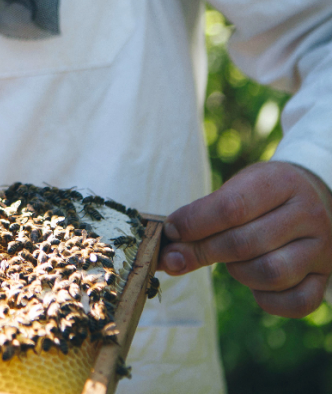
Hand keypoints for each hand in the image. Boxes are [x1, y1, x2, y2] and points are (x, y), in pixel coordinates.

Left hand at [159, 161, 331, 317]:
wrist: (312, 195)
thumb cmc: (260, 194)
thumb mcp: (233, 190)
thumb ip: (201, 220)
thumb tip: (169, 258)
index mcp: (280, 182)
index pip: (231, 207)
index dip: (194, 224)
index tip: (171, 232)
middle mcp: (308, 214)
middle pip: (246, 244)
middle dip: (204, 252)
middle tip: (181, 255)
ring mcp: (322, 248)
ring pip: (271, 274)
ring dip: (239, 273)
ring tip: (232, 262)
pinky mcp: (326, 276)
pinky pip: (297, 302)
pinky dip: (268, 300)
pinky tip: (255, 285)